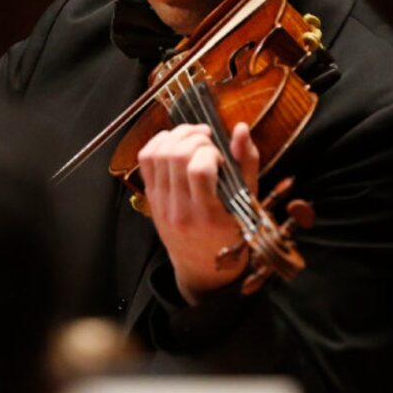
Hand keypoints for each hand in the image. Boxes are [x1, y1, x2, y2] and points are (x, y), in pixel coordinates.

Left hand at [138, 121, 259, 303]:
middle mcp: (180, 211)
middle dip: (194, 137)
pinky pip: (145, 159)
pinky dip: (159, 142)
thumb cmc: (230, 233)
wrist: (200, 264)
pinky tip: (176, 142)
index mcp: (208, 216)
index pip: (199, 170)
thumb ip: (246, 163)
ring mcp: (161, 204)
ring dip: (177, 135)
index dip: (210, 152)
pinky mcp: (150, 197)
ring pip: (158, 154)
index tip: (220, 156)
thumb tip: (240, 128)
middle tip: (208, 141)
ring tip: (194, 136)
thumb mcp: (247, 203)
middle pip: (175, 156)